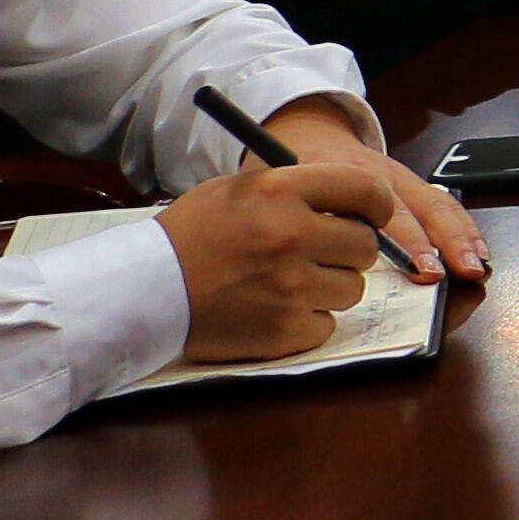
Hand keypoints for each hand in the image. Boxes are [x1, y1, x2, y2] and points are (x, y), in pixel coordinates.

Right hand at [156, 158, 388, 362]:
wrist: (141, 291)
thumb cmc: (189, 237)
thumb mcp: (237, 190)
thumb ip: (295, 189)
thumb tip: (353, 201)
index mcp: (280, 191)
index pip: (365, 189)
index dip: (377, 204)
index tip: (374, 215)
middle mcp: (291, 236)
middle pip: (364, 245)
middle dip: (347, 250)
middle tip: (318, 254)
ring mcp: (290, 287)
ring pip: (351, 288)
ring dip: (327, 287)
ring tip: (286, 282)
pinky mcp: (284, 330)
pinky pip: (326, 324)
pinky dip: (307, 320)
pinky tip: (273, 309)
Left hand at [263, 99, 481, 282]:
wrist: (301, 130)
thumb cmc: (283, 172)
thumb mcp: (272, 193)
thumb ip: (288, 222)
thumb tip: (311, 273)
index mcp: (340, 174)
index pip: (381, 207)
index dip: (406, 240)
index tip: (422, 268)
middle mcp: (376, 173)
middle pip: (417, 206)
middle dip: (442, 241)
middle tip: (457, 272)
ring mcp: (398, 176)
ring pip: (436, 202)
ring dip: (459, 236)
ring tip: (475, 266)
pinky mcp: (410, 182)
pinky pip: (442, 203)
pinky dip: (463, 227)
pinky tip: (477, 250)